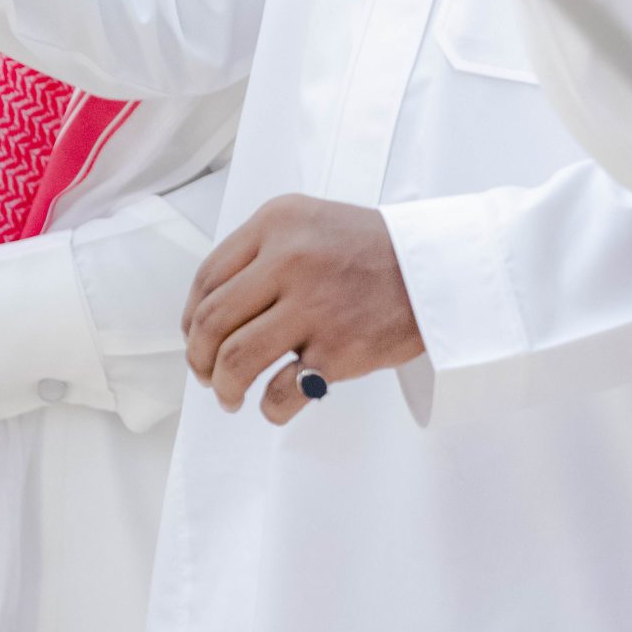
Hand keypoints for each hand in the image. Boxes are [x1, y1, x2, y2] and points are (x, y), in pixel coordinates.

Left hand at [183, 195, 423, 423]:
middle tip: (208, 374)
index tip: (196, 339)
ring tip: (231, 396)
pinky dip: (270, 408)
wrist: (439, 268)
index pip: (207, 278)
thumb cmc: (373, 251)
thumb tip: (210, 312)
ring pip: (235, 360)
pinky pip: (281, 392)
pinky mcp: (338, 349)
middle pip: (212, 322)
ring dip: (224, 387)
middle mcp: (289, 258)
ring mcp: (314, 305)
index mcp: (277, 223)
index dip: (191, 318)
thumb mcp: (310, 223)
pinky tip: (274, 405)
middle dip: (200, 359)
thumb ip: (263, 253)